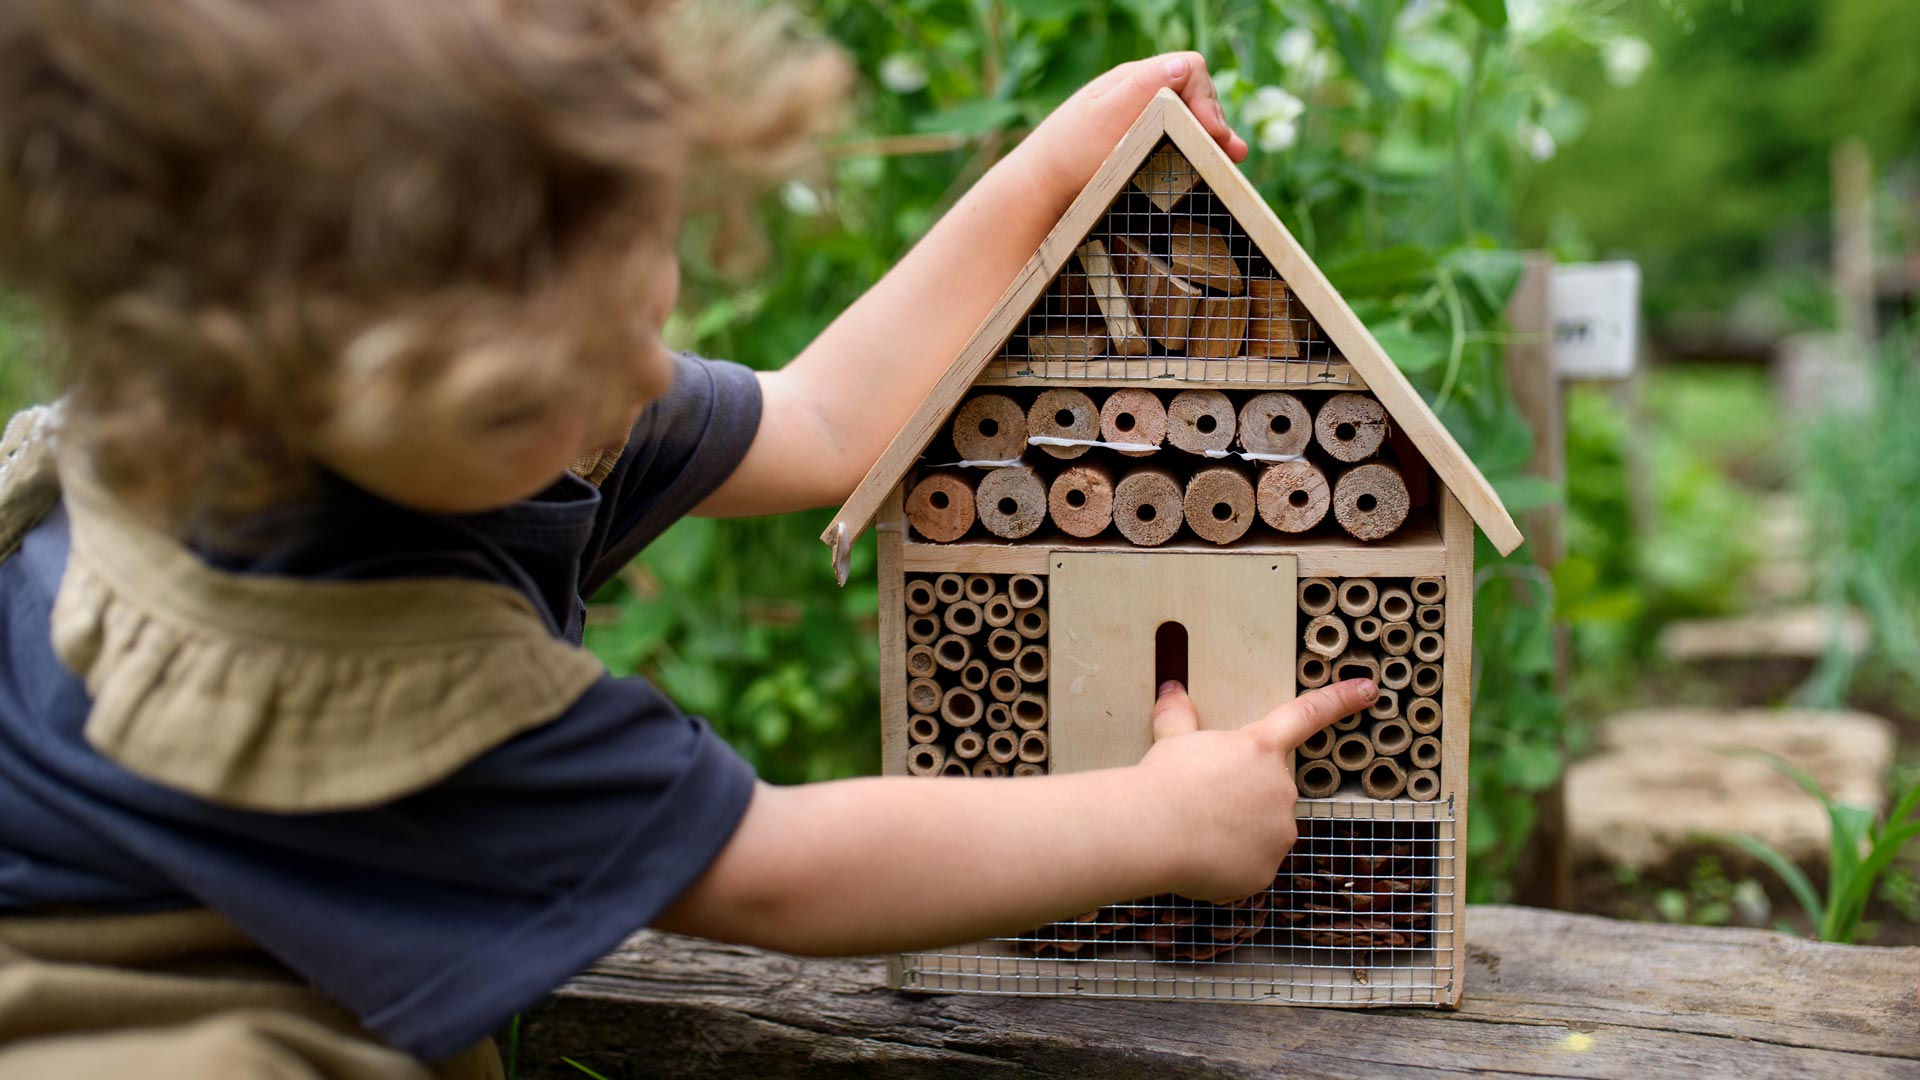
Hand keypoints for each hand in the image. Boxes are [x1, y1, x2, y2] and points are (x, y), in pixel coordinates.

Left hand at [1019, 52, 1249, 206]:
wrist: (1040, 186)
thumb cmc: (1068, 152)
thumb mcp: (1104, 118)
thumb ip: (1143, 89)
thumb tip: (1184, 64)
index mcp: (1134, 80)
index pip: (1189, 70)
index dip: (1206, 99)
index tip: (1210, 133)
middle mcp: (1143, 94)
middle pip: (1196, 95)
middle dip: (1214, 121)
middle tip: (1228, 152)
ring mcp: (1144, 118)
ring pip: (1192, 119)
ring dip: (1213, 137)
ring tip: (1232, 159)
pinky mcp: (1144, 143)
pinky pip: (1181, 139)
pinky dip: (1200, 150)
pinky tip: (1216, 164)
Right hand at [1137, 678, 1375, 901]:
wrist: (1155, 830)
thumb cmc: (1165, 781)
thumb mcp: (1172, 740)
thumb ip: (1179, 716)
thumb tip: (1172, 690)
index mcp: (1260, 748)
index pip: (1307, 715)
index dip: (1340, 700)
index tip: (1369, 689)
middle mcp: (1280, 787)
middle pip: (1269, 790)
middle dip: (1241, 797)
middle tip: (1202, 803)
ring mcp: (1279, 831)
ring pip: (1261, 831)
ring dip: (1235, 832)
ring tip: (1196, 831)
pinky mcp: (1267, 869)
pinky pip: (1250, 865)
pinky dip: (1229, 864)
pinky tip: (1201, 858)